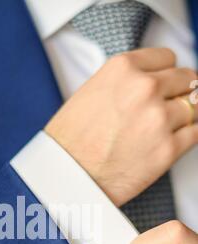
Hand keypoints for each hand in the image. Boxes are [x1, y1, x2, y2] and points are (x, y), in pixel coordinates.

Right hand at [45, 48, 197, 206]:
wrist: (65, 178)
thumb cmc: (71, 142)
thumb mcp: (92, 92)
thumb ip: (125, 82)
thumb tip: (154, 83)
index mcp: (123, 69)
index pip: (167, 58)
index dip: (165, 74)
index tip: (163, 85)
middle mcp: (144, 89)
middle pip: (186, 79)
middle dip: (177, 93)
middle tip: (165, 108)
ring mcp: (159, 119)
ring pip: (194, 107)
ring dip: (183, 117)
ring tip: (164, 129)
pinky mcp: (168, 150)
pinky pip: (196, 133)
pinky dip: (188, 136)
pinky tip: (171, 142)